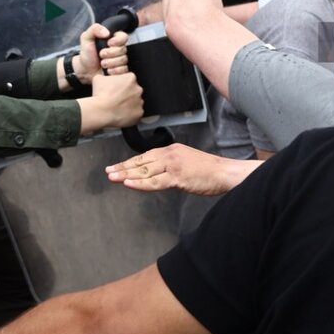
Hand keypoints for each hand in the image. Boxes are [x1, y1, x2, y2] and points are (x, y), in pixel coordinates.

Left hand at [76, 23, 129, 81]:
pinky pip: (123, 69)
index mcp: (112, 39)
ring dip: (110, 63)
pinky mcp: (120, 70)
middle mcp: (118, 49)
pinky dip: (114, 70)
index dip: (117, 41)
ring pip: (123, 60)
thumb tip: (106, 32)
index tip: (109, 43)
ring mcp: (120, 60)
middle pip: (123, 50)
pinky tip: (107, 70)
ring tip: (102, 63)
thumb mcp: (86, 38)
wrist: (85, 69)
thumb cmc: (87, 53)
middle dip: (110, 53)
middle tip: (101, 55)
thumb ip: (95, 29)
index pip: (124, 37)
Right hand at [80, 72, 143, 132]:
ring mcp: (140, 101)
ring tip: (118, 106)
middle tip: (116, 98)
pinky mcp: (139, 112)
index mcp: (131, 78)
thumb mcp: (98, 78)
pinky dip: (130, 113)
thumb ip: (106, 76)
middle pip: (134, 90)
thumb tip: (106, 78)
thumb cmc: (100, 95)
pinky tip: (121, 113)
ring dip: (129, 103)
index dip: (121, 84)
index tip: (116, 88)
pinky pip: (136, 112)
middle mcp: (138, 89)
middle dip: (126, 93)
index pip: (129, 79)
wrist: (101, 111)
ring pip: (135, 101)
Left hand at [106, 144, 253, 195]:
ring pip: (144, 171)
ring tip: (112, 178)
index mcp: (171, 150)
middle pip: (141, 162)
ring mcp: (173, 165)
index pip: (145, 157)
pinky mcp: (177, 177)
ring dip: (126, 175)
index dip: (130, 162)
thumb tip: (158, 175)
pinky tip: (128, 183)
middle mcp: (169, 155)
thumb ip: (171, 167)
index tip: (117, 166)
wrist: (224, 172)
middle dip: (123, 167)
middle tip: (108, 172)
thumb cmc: (208, 171)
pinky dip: (140, 183)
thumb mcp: (187, 163)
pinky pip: (154, 182)